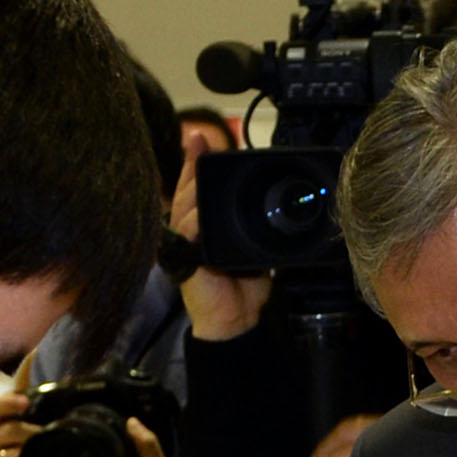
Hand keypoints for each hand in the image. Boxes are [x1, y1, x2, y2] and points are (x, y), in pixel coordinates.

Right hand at [170, 146, 271, 341]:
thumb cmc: (244, 283)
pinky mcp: (184, 261)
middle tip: (204, 145)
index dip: (194, 160)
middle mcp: (187, 230)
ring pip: (184, 207)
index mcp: (200, 222)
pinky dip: (195, 222)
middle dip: (194, 167)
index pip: (193, 185)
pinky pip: (185, 234)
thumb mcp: (253, 241)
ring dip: (196, 190)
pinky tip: (201, 214)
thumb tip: (273, 195)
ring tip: (205, 173)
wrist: (238, 318)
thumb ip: (253, 217)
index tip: (199, 137)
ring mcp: (183, 244)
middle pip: (186, 190)